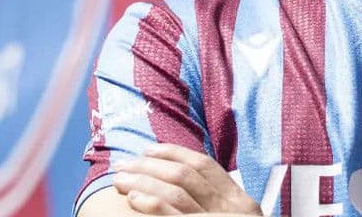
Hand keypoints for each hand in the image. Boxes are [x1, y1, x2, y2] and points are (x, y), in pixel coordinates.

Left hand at [112, 143, 261, 214]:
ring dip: (143, 181)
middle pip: (185, 176)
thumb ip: (215, 205)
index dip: (174, 154)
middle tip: (123, 165)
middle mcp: (231, 210)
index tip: (148, 150)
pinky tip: (134, 199)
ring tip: (120, 180)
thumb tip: (177, 183)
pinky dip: (153, 203)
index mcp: (240, 202)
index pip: (204, 166)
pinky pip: (174, 215)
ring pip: (177, 191)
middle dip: (150, 166)